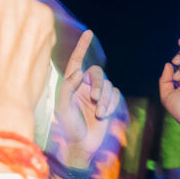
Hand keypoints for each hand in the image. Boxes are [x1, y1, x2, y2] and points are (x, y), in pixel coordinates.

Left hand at [50, 29, 121, 172]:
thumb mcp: (63, 106)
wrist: (82, 145)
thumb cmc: (69, 127)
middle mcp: (85, 86)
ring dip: (105, 99)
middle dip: (98, 85)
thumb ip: (68, 87)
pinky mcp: (109, 103)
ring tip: (99, 114)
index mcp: (72, 84)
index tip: (89, 33)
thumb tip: (79, 71)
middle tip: (94, 99)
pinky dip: (111, 104)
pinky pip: (115, 94)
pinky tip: (104, 116)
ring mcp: (98, 95)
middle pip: (97, 73)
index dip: (82, 47)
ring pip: (108, 84)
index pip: (77, 61)